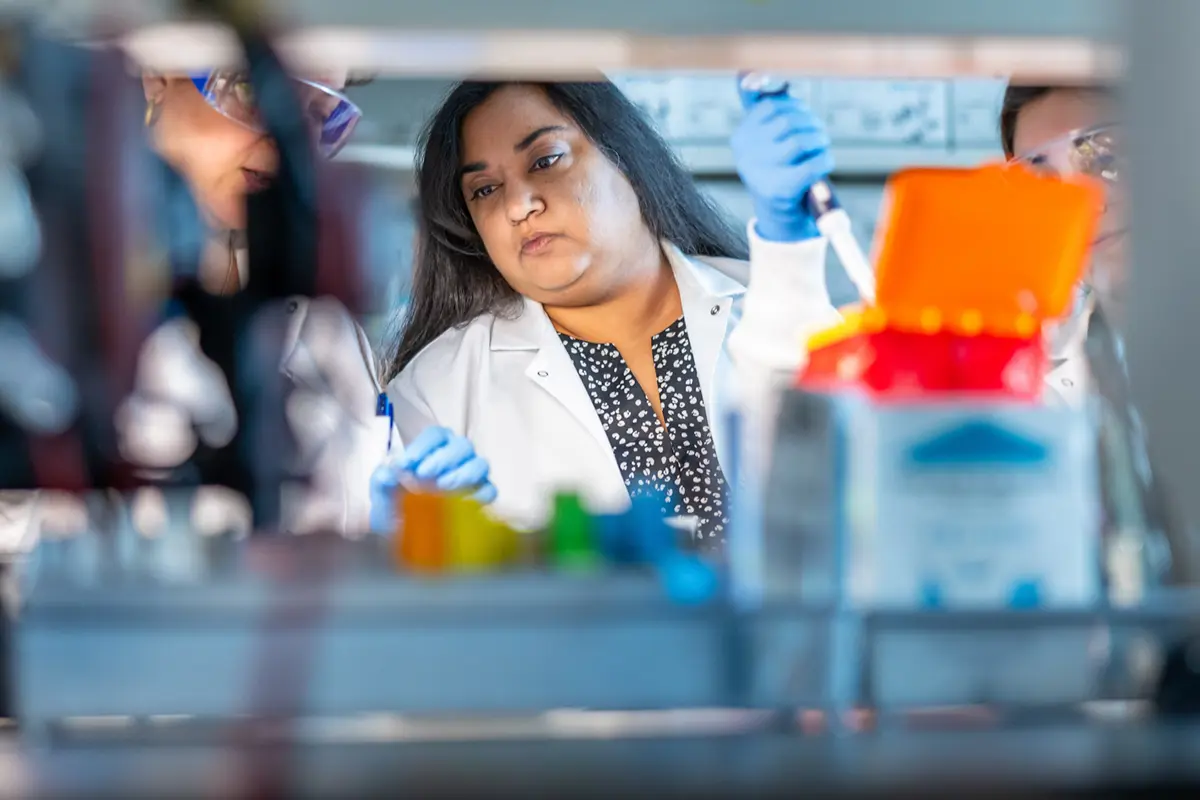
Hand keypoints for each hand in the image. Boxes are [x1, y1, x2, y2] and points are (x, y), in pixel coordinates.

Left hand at [368, 426, 496, 533]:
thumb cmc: (395, 508)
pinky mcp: (481, 498)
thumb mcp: (382, 493)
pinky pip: (489, 491)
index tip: (407, 463)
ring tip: (443, 488)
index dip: (423, 446)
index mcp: (432, 450)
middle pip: (462, 445)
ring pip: (480, 464)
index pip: (436, 435)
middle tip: (424, 475)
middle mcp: (456, 458)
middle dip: (443, 458)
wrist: (403, 537)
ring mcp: (472, 477)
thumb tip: (390, 473)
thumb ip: (382, 479)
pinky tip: (460, 504)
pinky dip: (478, 496)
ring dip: (463, 474)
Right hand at [731, 82, 834, 242]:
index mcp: (741, 137)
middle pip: (787, 120)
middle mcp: (746, 153)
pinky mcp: (780, 188)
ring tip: (821, 148)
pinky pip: (812, 163)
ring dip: (819, 141)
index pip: (772, 106)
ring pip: (800, 139)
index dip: (795, 107)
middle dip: (811, 124)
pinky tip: (823, 164)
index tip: (804, 118)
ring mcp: (761, 171)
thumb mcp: (765, 138)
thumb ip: (759, 104)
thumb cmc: (778, 171)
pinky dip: (824, 161)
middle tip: (819, 134)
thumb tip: (746, 71)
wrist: (780, 218)